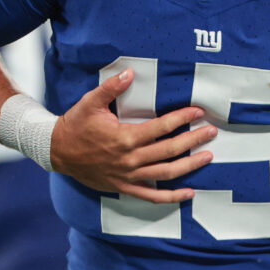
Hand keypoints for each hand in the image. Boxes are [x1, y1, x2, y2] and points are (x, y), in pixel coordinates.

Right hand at [50, 68, 215, 202]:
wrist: (57, 152)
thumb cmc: (75, 125)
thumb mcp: (90, 102)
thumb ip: (111, 87)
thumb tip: (130, 71)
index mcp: (124, 138)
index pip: (161, 128)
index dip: (182, 119)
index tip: (198, 112)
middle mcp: (130, 159)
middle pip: (169, 150)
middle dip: (194, 140)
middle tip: (212, 132)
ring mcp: (128, 176)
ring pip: (166, 173)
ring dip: (189, 165)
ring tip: (208, 156)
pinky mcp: (124, 187)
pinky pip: (151, 196)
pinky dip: (171, 197)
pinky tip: (189, 193)